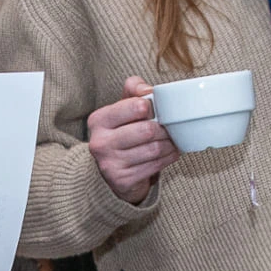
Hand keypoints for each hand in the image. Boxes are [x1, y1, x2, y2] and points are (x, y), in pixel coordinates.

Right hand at [86, 77, 177, 205]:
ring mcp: (109, 164)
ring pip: (154, 149)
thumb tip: (148, 90)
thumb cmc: (123, 133)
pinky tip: (170, 152)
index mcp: (98, 120)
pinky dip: (168, 157)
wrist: (114, 171)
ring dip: (169, 144)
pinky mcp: (122, 180)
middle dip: (164, 128)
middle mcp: (100, 142)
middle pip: (147, 130)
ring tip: (172, 140)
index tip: (157, 111)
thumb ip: (134, 90)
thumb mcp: (123, 108)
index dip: (153, 107)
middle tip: (170, 127)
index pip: (136, 106)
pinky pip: (155, 165)